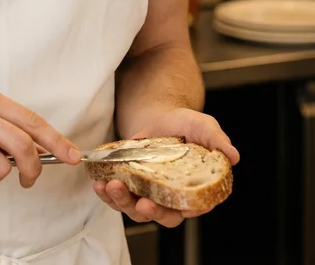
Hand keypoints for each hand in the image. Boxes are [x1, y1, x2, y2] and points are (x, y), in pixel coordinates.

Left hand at [93, 107, 239, 227]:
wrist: (162, 115)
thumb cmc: (187, 124)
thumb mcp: (205, 127)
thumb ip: (218, 141)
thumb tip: (233, 156)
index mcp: (193, 189)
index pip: (188, 209)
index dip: (175, 211)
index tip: (158, 205)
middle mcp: (171, 197)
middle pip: (160, 215)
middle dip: (147, 212)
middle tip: (139, 203)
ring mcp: (149, 192)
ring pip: (135, 208)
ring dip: (122, 202)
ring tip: (110, 187)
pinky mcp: (131, 184)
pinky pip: (118, 195)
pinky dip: (107, 192)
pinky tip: (99, 183)